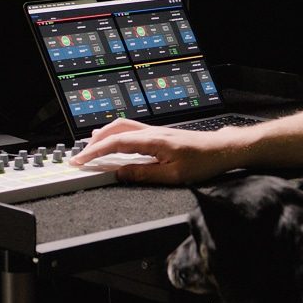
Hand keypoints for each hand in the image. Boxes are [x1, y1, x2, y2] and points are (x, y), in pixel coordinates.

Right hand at [70, 117, 237, 184]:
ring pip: (123, 127)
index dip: (94, 152)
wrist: (222, 150)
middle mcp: (152, 132)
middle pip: (115, 130)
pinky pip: (132, 130)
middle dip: (95, 141)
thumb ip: (143, 174)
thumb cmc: (202, 162)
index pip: (115, 144)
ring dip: (105, 135)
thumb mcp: (172, 175)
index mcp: (152, 141)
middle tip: (81, 155)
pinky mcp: (160, 135)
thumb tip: (119, 174)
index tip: (80, 160)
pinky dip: (117, 134)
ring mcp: (156, 132)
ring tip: (91, 145)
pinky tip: (116, 141)